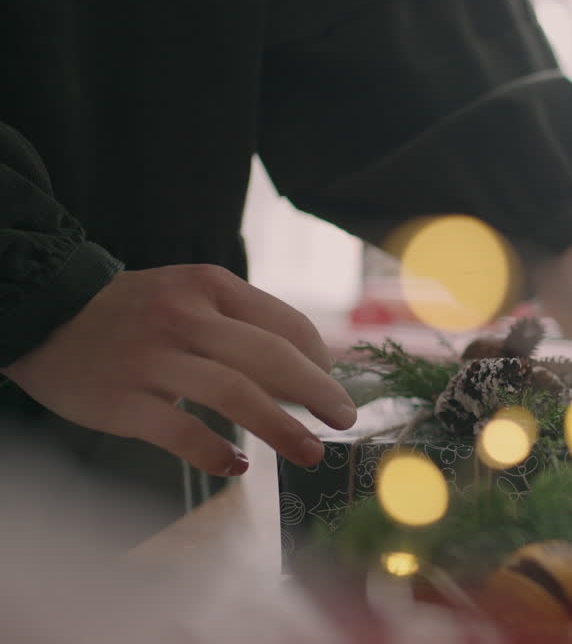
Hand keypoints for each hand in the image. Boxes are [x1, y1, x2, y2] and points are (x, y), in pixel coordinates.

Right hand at [0, 264, 355, 475]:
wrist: (44, 312)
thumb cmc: (137, 311)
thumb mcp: (192, 294)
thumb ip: (244, 323)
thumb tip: (308, 371)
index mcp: (210, 286)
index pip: (285, 324)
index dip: (320, 361)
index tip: (333, 389)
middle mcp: (185, 317)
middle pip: (270, 358)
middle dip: (317, 392)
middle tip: (345, 420)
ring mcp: (151, 359)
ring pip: (234, 394)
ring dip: (281, 428)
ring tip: (310, 452)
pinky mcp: (120, 401)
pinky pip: (180, 431)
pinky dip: (215, 453)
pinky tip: (238, 467)